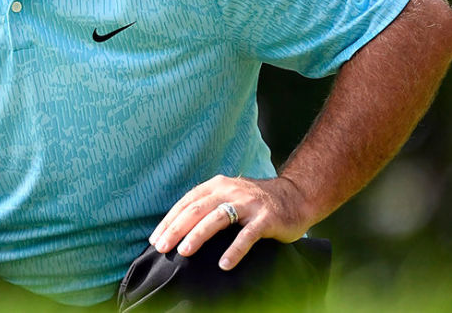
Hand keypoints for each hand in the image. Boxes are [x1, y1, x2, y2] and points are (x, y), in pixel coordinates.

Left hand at [147, 175, 311, 270]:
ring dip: (198, 235)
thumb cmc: (256, 203)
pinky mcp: (266, 218)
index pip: (187, 202)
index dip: (169, 220)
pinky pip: (247, 235)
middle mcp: (230, 190)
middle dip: (176, 229)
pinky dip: (235, 249)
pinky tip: (224, 264)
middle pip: (197, 209)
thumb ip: (208, 207)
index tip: (155, 239)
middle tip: (161, 247)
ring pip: (217, 218)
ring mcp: (249, 203)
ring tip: (184, 251)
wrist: (296, 196)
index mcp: (217, 186)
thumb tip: (177, 230)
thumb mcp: (229, 197)